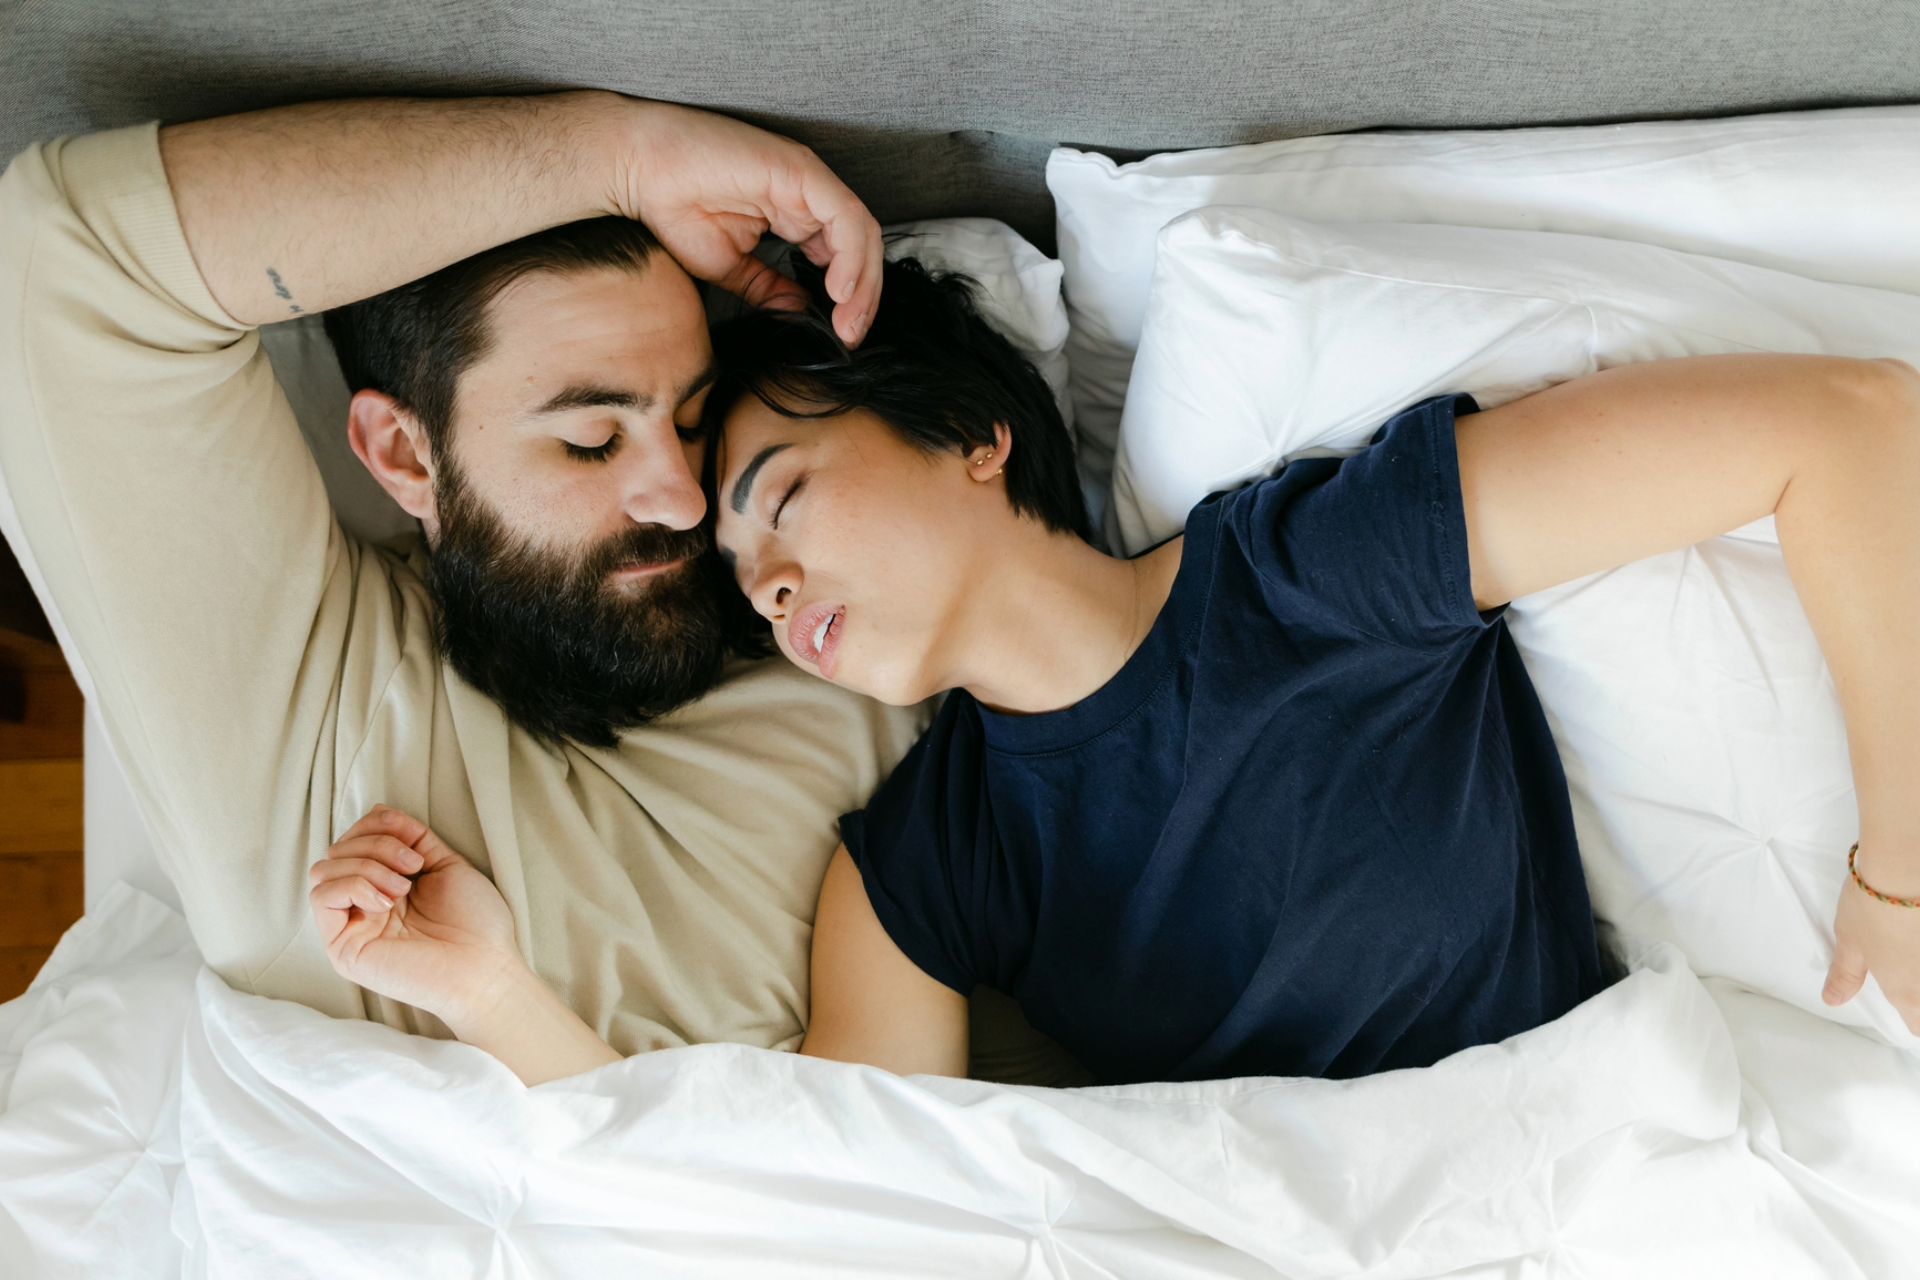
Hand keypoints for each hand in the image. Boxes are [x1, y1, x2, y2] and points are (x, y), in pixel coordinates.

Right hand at [308, 806, 521, 1023]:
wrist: (485, 967)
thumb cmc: (475, 923)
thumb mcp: (444, 864)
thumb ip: (413, 838)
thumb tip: (381, 811)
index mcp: (385, 884)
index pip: (355, 838)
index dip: (378, 825)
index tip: (414, 839)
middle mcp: (363, 904)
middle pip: (337, 849)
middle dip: (376, 845)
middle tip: (413, 867)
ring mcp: (351, 926)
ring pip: (324, 869)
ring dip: (366, 865)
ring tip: (403, 888)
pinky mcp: (342, 947)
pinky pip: (322, 898)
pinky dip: (354, 885)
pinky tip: (385, 902)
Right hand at [614, 100, 882, 343]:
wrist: (638, 171)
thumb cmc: (674, 208)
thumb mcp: (728, 266)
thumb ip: (768, 288)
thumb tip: (800, 313)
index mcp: (795, 216)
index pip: (843, 258)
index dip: (852, 299)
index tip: (842, 337)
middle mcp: (807, 197)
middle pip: (861, 247)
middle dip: (864, 297)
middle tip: (851, 336)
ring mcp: (806, 181)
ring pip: (861, 232)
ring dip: (863, 282)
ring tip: (848, 320)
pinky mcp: (800, 170)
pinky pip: (844, 215)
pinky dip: (850, 254)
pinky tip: (839, 289)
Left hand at [1823, 849, 1919, 1034]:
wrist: (1906, 870)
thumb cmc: (1874, 906)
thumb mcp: (1850, 943)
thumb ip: (1846, 975)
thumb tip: (1833, 999)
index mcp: (1906, 992)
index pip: (1917, 1025)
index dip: (1912, 1017)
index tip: (1905, 1005)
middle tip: (1906, 963)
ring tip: (1911, 941)